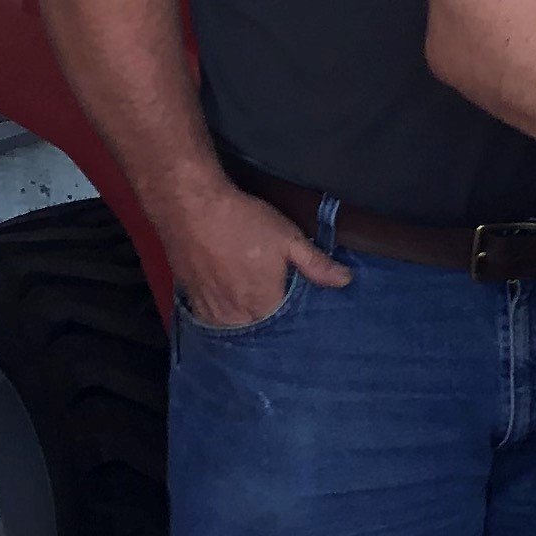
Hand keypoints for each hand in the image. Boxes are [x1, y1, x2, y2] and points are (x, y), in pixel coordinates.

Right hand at [159, 183, 349, 327]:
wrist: (190, 206)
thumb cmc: (242, 222)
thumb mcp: (288, 239)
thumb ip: (316, 264)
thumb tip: (345, 280)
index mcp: (262, 305)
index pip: (283, 327)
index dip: (291, 320)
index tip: (298, 313)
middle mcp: (234, 315)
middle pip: (256, 329)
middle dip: (267, 322)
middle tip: (275, 307)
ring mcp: (208, 309)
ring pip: (232, 325)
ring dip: (243, 320)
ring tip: (252, 305)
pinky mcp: (189, 297)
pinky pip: (209, 317)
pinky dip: (221, 313)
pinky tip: (228, 300)